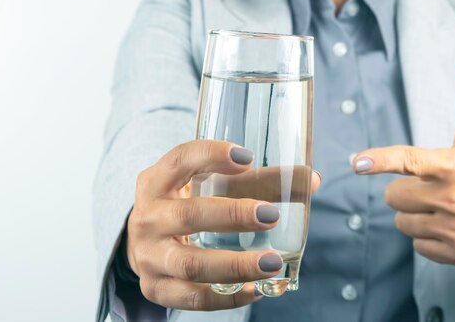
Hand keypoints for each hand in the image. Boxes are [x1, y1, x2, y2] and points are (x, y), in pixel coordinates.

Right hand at [125, 140, 321, 309]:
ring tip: (273, 263)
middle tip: (271, 216)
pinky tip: (254, 289)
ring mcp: (148, 255)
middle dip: (233, 215)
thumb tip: (310, 179)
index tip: (248, 157)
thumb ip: (257, 180)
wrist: (144, 239)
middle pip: (189, 214)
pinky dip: (225, 296)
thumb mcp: (207, 183)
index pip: (181, 159)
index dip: (212, 156)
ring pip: (191, 263)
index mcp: (158, 179)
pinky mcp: (156, 287)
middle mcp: (148, 216)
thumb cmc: (187, 201)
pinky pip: (191, 297)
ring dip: (235, 265)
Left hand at [352, 52, 454, 265]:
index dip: (381, 160)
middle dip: (406, 190)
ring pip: (402, 223)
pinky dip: (428, 237)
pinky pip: (418, 246)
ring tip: (446, 206)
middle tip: (434, 184)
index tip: (356, 163)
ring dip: (416, 214)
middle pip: (393, 197)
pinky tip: (453, 226)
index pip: (410, 160)